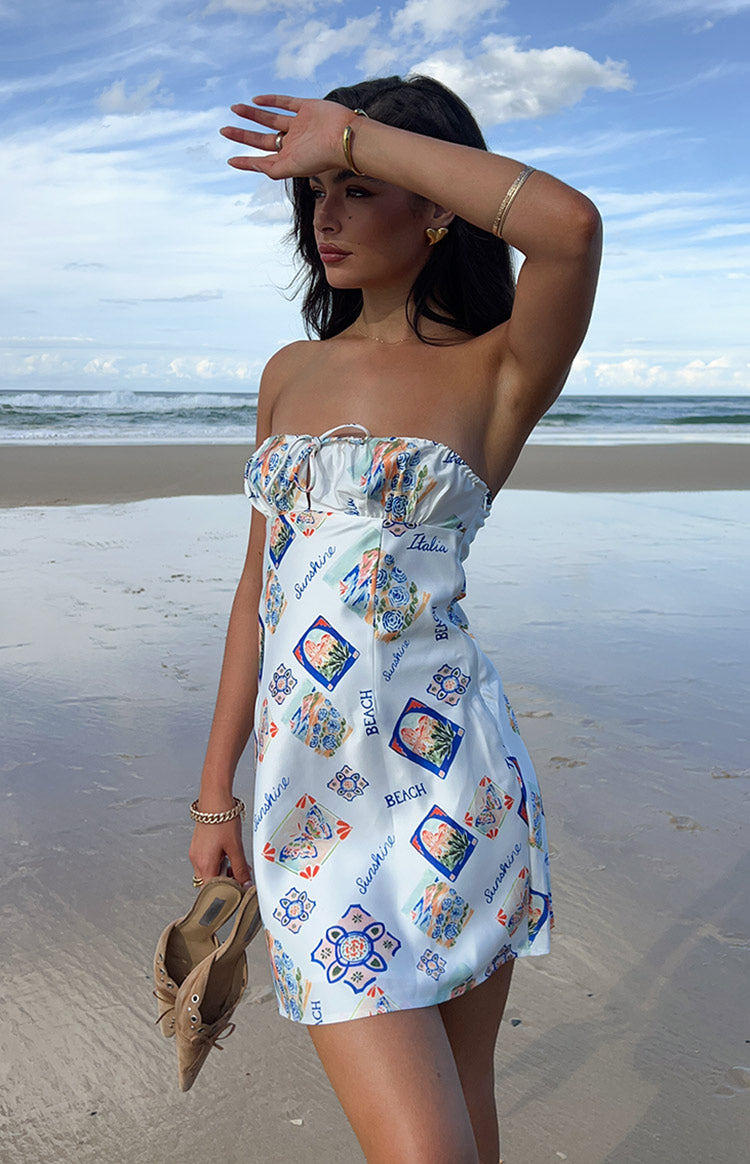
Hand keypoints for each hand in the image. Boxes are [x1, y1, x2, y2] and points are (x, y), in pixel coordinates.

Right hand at [189, 816, 253, 888]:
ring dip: (223, 871)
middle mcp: (196, 861)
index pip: (211, 891)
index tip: (238, 891)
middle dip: (226, 882)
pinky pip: (207, 861)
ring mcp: (196, 853)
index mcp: (204, 864)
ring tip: (236, 861)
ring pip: (209, 871)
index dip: (225, 894)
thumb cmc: (223, 821)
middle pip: (210, 882)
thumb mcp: (236, 848)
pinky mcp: (198, 846)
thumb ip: (241, 868)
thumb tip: (246, 885)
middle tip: (240, 874)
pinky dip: (218, 862)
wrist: (214, 799)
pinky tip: (228, 853)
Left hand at [220, 94, 352, 179]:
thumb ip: (269, 168)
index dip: (247, 161)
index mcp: (290, 158)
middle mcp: (293, 142)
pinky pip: (286, 102)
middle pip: (263, 138)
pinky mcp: (306, 107)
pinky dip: (271, 100)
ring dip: (252, 114)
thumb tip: (248, 164)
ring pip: (270, 118)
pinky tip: (256, 100)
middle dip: (243, 135)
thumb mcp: (290, 167)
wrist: (343, 137)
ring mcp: (300, 124)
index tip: (230, 160)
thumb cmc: (319, 157)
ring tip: (234, 108)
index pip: (264, 159)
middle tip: (223, 131)